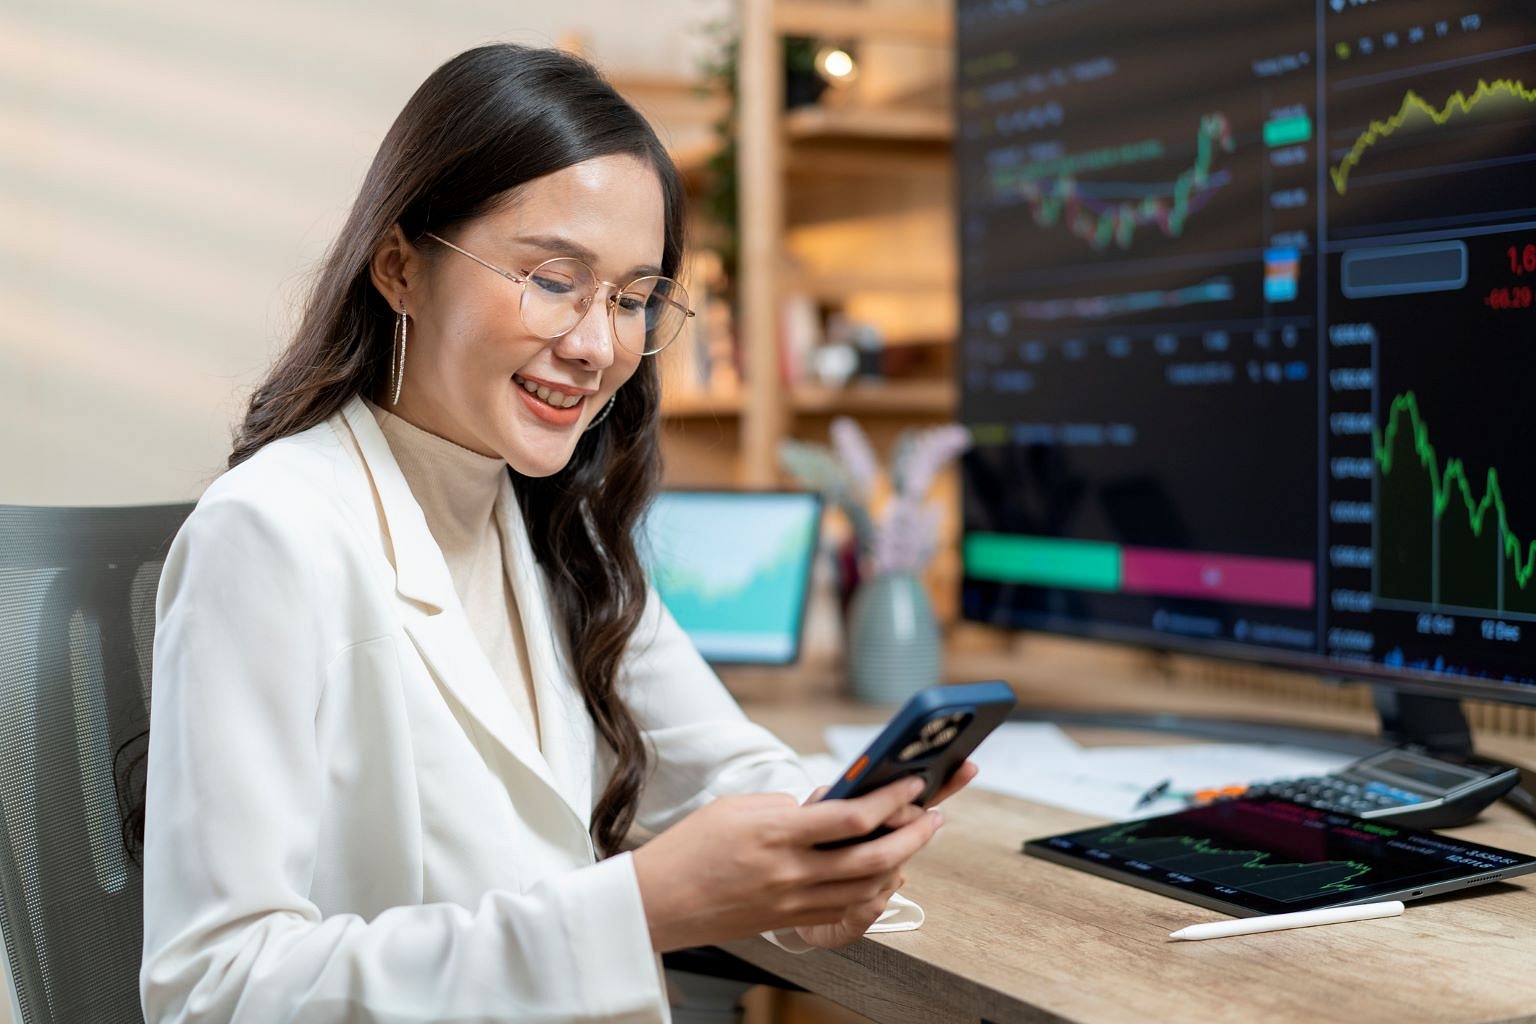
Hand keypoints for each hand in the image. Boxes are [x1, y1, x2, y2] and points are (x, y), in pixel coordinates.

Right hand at [631, 775, 942, 952]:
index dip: (891, 799)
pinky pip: (846, 910)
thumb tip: (825, 806)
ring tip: (915, 840)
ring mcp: (792, 902)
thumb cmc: (690, 848)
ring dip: (901, 864)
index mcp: (776, 834)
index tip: (913, 783)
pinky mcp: (790, 921)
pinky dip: (874, 892)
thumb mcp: (736, 808)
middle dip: (913, 836)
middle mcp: (790, 872)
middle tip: (934, 816)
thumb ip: (786, 806)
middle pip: (872, 859)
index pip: (850, 817)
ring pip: (867, 889)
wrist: (657, 903)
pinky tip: (884, 874)